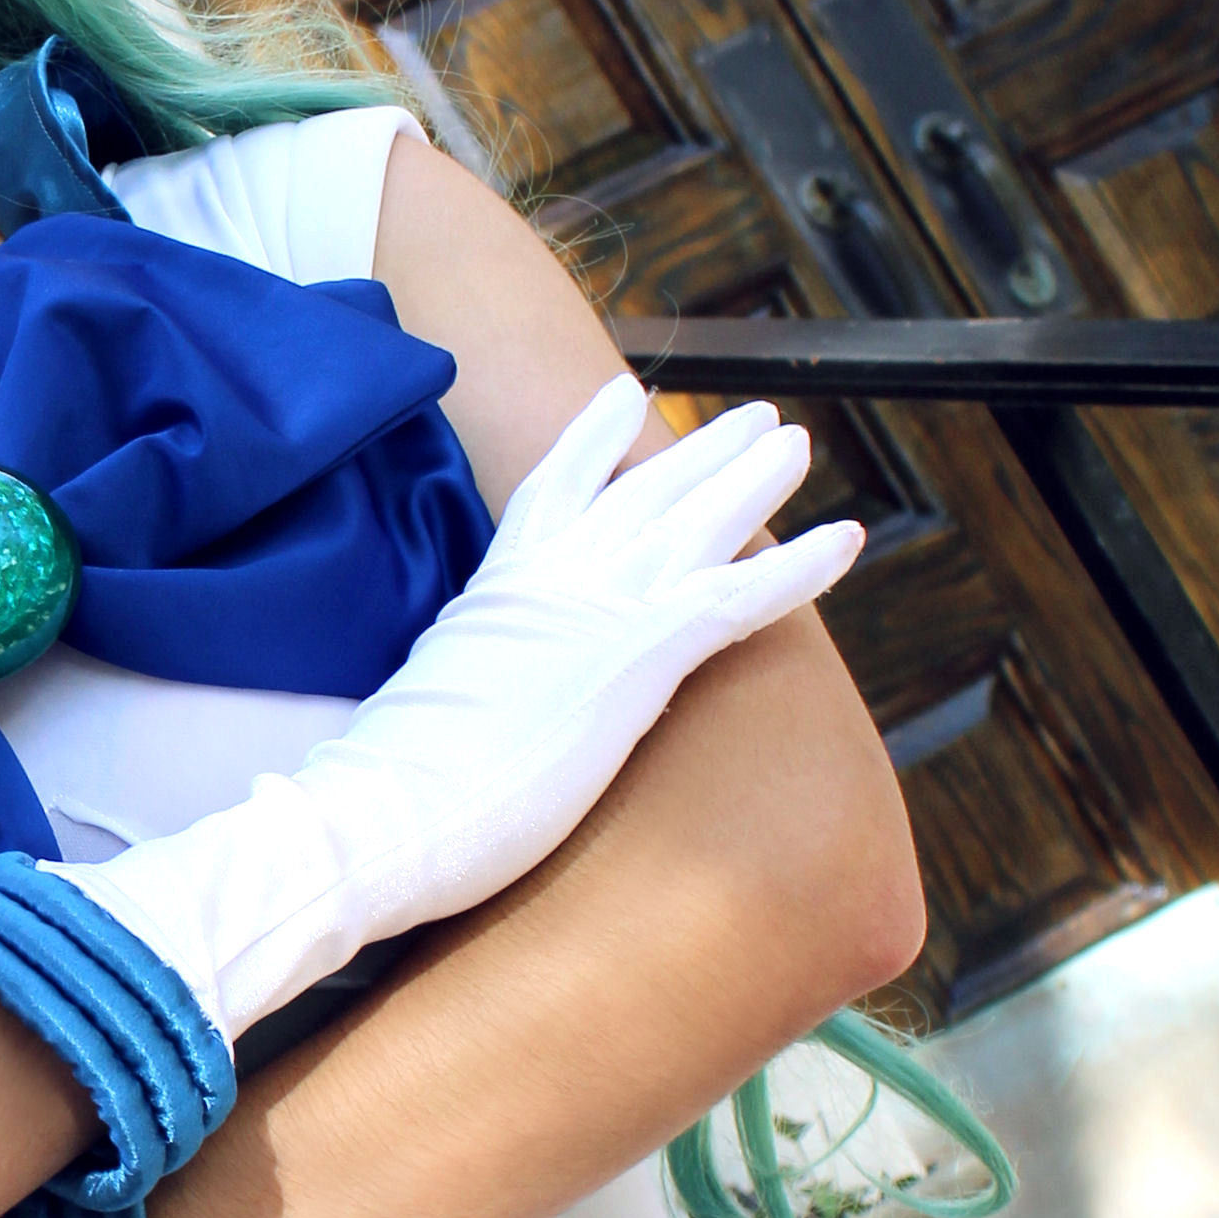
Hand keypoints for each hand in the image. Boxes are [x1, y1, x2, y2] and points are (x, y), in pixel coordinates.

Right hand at [69, 386, 858, 1042]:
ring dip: (751, 478)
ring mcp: (589, 612)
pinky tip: (847, 538)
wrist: (371, 818)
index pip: (548, 493)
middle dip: (696, 450)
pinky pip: (736, 597)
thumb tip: (431, 714)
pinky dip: (797, 567)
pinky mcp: (631, 656)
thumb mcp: (410, 714)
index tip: (621, 399)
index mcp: (487, 591)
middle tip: (748, 417)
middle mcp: (543, 583)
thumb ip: (446, 688)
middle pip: (635, 491)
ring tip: (794, 440)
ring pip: (692, 523)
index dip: (590, 442)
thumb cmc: (375, 798)